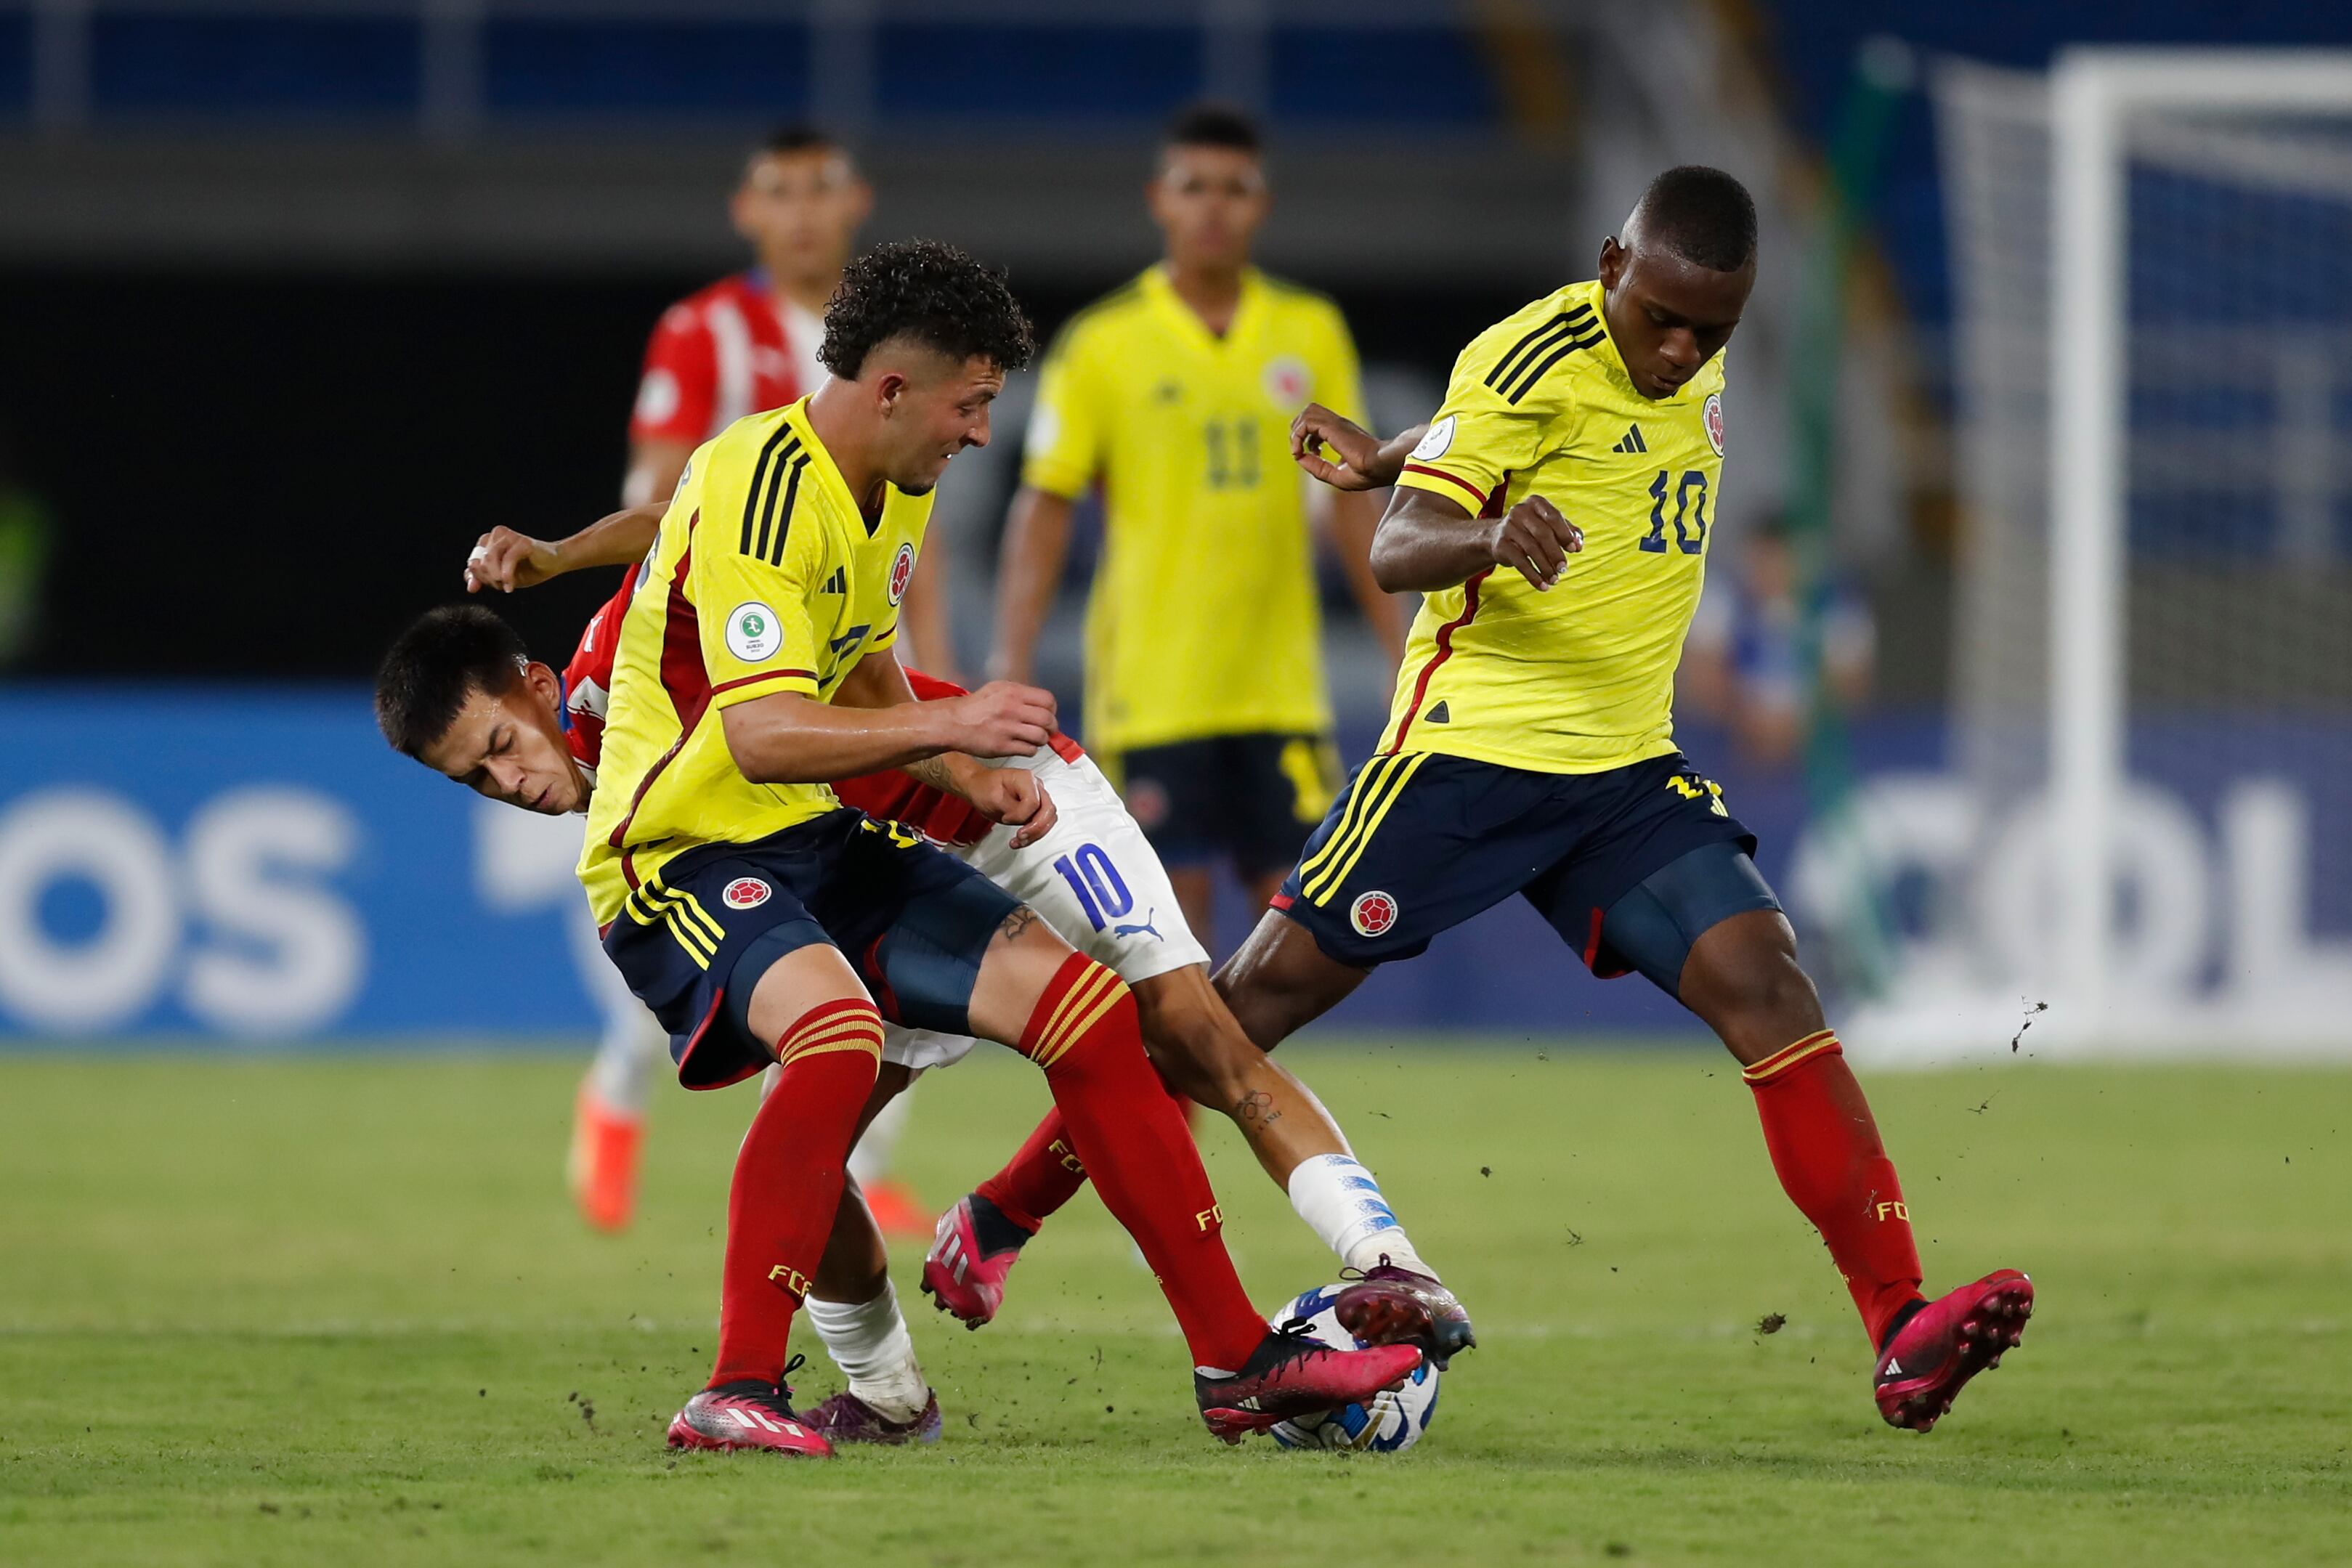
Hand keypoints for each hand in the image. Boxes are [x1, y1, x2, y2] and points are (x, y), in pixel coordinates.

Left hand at [464, 527, 560, 592]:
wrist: (554, 563)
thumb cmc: (528, 569)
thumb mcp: (501, 577)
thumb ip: (484, 579)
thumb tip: (471, 587)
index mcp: (488, 541)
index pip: (473, 562)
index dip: (476, 577)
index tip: (484, 587)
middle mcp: (496, 534)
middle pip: (479, 562)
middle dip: (488, 579)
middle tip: (501, 586)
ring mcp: (508, 536)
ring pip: (489, 559)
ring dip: (496, 578)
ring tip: (506, 586)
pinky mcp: (522, 541)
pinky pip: (507, 560)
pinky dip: (507, 576)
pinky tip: (510, 586)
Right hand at [941, 680, 1057, 757]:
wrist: (954, 723)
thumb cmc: (975, 707)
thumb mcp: (998, 689)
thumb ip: (1020, 694)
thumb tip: (1042, 704)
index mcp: (1012, 692)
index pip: (1048, 700)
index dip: (1051, 710)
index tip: (1048, 715)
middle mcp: (1011, 708)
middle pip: (1048, 720)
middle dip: (1051, 727)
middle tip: (1047, 730)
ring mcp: (1007, 728)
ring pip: (1041, 737)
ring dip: (1042, 740)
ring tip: (1034, 739)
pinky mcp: (1002, 746)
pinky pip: (1029, 750)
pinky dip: (1030, 750)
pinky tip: (1023, 746)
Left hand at [963, 767, 1057, 849]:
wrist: (980, 787)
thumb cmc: (984, 787)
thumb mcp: (993, 798)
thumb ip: (1012, 809)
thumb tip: (1024, 820)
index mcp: (1025, 779)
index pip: (1033, 802)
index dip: (1020, 815)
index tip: (1006, 818)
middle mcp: (1035, 786)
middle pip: (1048, 810)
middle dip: (1036, 828)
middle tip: (1020, 836)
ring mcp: (1037, 797)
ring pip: (1049, 819)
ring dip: (1036, 833)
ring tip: (1019, 841)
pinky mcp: (1035, 809)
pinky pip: (1042, 823)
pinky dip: (1033, 834)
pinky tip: (1021, 840)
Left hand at [1290, 403, 1392, 490]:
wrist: (1381, 466)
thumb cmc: (1368, 473)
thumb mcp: (1336, 475)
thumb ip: (1317, 467)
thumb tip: (1299, 458)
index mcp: (1341, 433)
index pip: (1316, 422)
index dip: (1305, 438)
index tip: (1311, 455)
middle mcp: (1338, 424)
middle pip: (1309, 412)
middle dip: (1298, 430)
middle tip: (1301, 450)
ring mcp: (1336, 423)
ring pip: (1308, 412)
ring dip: (1297, 430)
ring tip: (1299, 449)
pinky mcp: (1333, 426)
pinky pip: (1306, 422)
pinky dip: (1297, 436)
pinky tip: (1300, 452)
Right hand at [1483, 496, 1583, 589]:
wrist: (1497, 537)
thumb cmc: (1531, 530)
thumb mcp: (1550, 526)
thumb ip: (1568, 532)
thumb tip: (1578, 545)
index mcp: (1536, 503)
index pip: (1553, 517)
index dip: (1565, 534)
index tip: (1574, 549)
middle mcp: (1520, 511)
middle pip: (1543, 534)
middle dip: (1555, 553)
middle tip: (1563, 569)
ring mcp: (1508, 527)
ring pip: (1532, 549)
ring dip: (1545, 568)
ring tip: (1555, 580)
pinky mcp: (1501, 545)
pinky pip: (1520, 562)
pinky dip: (1533, 576)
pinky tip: (1542, 585)